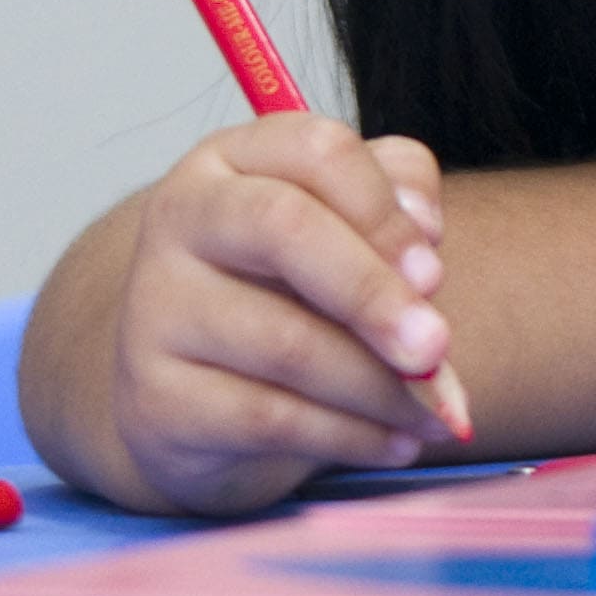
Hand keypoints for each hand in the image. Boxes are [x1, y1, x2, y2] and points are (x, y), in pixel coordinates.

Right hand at [104, 113, 469, 515]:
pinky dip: (352, 436)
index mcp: (232, 161)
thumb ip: (395, 203)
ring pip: (287, 343)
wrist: (194, 396)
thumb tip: (424, 233)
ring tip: (438, 411)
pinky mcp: (157, 399)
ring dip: (382, 387)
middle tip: (436, 347)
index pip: (317, 152)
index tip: (434, 272)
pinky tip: (396, 443)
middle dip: (374, 293)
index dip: (385, 211)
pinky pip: (271, 419)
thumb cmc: (291, 292)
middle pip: (284, 227)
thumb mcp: (344, 229)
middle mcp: (182, 219)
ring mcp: (157, 309)